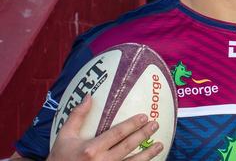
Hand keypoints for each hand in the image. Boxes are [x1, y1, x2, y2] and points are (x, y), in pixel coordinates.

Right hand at [47, 96, 162, 160]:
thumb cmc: (59, 157)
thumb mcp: (65, 136)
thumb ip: (77, 116)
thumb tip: (89, 96)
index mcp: (91, 149)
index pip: (117, 134)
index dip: (132, 125)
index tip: (144, 117)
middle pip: (128, 146)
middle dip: (144, 135)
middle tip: (155, 125)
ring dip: (148, 154)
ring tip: (160, 145)